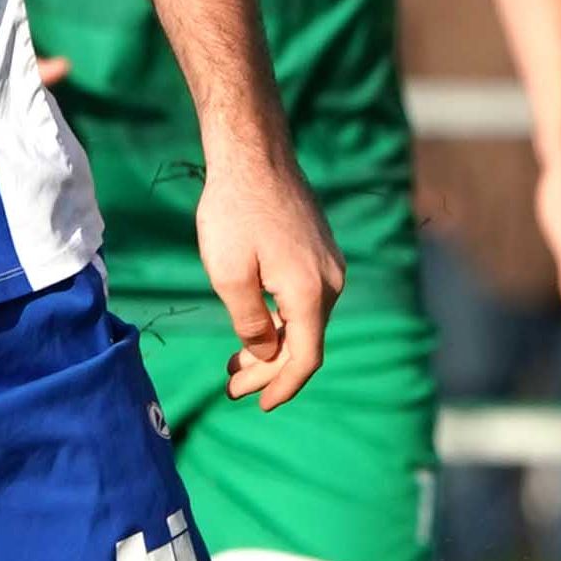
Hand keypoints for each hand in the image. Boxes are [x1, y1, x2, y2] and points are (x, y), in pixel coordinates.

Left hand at [197, 141, 342, 412]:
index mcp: (310, 293)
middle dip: (269, 372)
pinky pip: (305, 300)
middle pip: (306, 343)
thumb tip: (266, 353)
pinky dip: (281, 321)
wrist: (254, 155)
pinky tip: (255, 324)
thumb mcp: (229, 274)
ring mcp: (329, 265)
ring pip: (305, 322)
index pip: (305, 358)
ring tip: (235, 361)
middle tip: (231, 386)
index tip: (256, 406)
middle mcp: (331, 282)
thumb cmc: (234, 211)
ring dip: (273, 347)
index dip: (282, 387)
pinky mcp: (320, 252)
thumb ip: (249, 322)